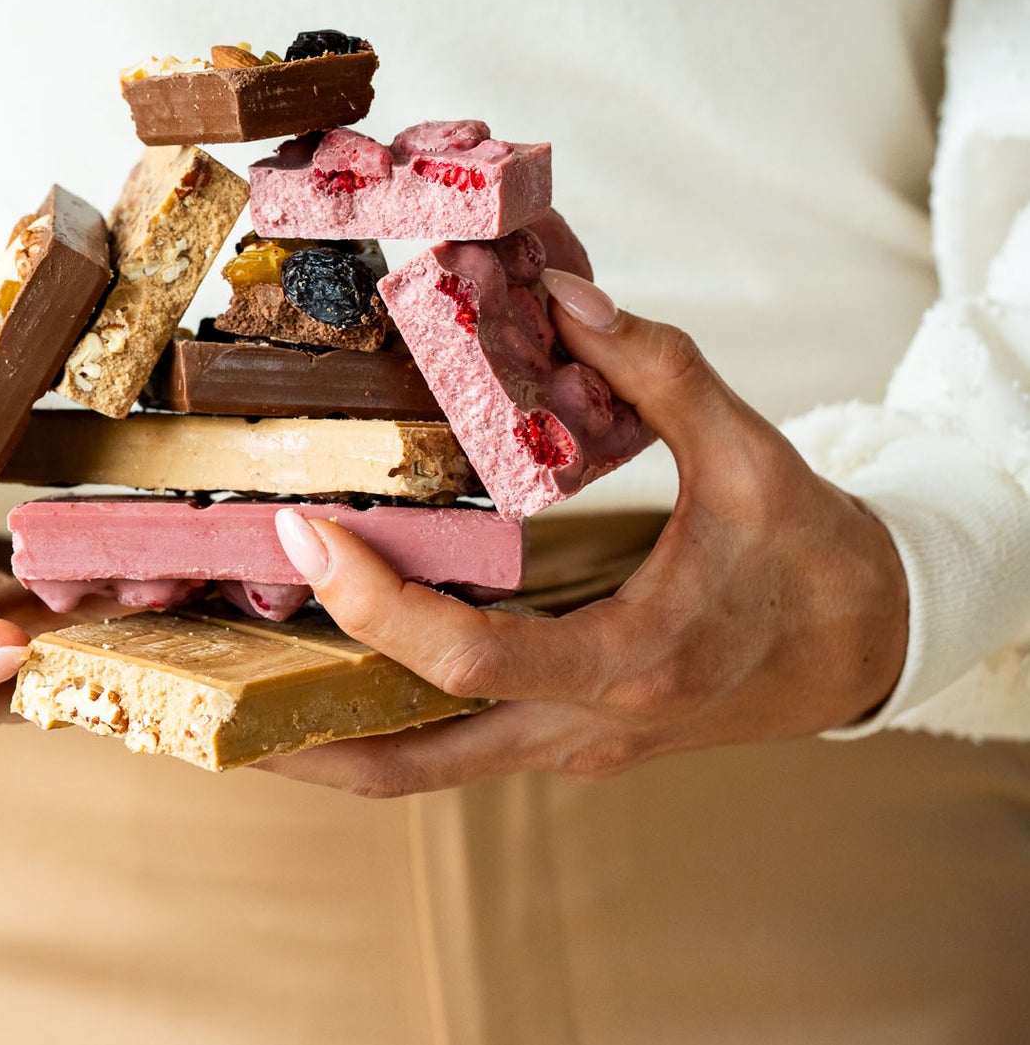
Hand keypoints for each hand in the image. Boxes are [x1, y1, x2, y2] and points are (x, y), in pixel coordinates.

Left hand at [261, 272, 908, 796]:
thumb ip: (659, 370)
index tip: (307, 534)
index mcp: (631, 662)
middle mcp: (586, 728)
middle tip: (197, 682)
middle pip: (411, 765)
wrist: (865, 647)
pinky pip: (450, 743)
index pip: (471, 659)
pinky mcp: (562, 740)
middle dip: (294, 735)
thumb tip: (564, 293)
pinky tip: (320, 661)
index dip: (376, 605)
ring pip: (420, 770)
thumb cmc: (815, 559)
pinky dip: (376, 714)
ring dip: (320, 735)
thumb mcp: (755, 456)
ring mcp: (570, 747)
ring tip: (224, 679)